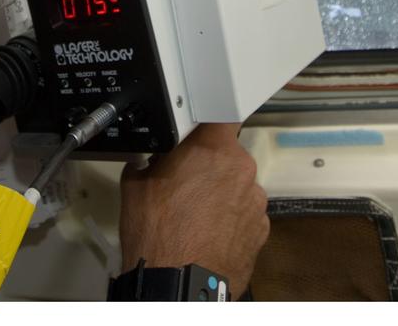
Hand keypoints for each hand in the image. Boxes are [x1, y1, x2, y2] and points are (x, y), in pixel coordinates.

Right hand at [118, 123, 268, 297]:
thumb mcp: (136, 184)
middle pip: (228, 154)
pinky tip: (207, 231)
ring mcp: (254, 199)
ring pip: (237, 185)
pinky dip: (230, 219)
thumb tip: (148, 160)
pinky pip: (244, 213)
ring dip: (221, 193)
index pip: (221, 114)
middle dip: (208, 164)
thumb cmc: (159, 235)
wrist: (179, 283)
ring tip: (194, 213)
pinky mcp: (261, 227)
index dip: (208, 123)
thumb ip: (151, 160)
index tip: (198, 130)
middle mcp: (241, 168)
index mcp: (213, 148)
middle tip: (184, 181)